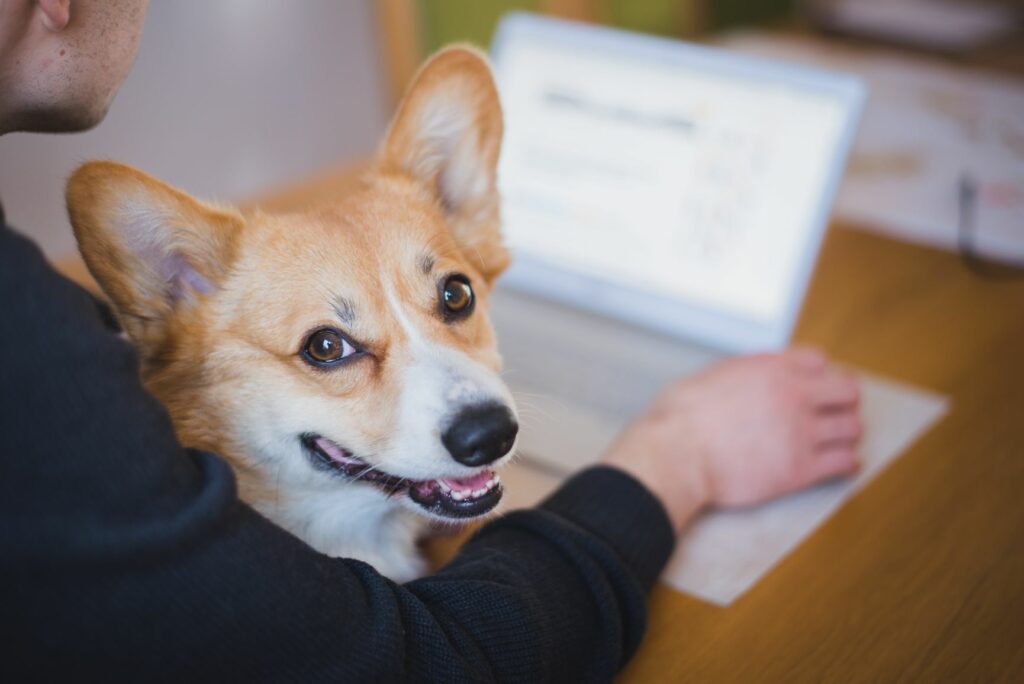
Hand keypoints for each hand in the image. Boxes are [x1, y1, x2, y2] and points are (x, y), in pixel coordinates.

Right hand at [601, 348, 861, 532]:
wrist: (677, 455)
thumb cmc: (680, 418)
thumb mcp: (711, 375)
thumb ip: (743, 372)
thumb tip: (750, 376)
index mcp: (772, 369)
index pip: (819, 360)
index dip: (817, 372)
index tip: (814, 383)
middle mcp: (794, 396)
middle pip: (848, 391)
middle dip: (843, 399)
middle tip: (836, 409)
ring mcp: (801, 433)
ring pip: (852, 427)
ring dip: (847, 431)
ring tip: (839, 438)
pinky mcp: (801, 469)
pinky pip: (844, 462)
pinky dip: (846, 461)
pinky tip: (841, 462)